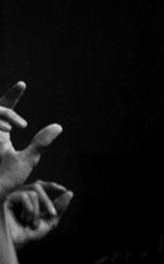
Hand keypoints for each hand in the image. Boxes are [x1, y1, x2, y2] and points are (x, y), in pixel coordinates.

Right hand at [0, 82, 62, 199]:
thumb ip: (40, 142)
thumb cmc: (9, 180)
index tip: (23, 84)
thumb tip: (58, 126)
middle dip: (7, 110)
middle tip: (22, 125)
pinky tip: (4, 130)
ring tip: (9, 129)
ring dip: (0, 115)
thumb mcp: (28, 159)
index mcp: (0, 133)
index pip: (4, 107)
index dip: (12, 95)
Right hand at [4, 180, 71, 247]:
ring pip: (33, 193)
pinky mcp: (6, 198)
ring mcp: (12, 195)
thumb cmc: (30, 233)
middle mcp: (20, 194)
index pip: (40, 185)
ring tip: (32, 222)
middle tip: (53, 214)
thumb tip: (70, 193)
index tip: (64, 190)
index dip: (51, 185)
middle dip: (47, 202)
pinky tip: (25, 218)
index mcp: (29, 198)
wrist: (17, 242)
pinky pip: (24, 196)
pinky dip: (29, 208)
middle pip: (37, 186)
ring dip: (37, 210)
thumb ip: (59, 208)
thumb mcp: (49, 220)